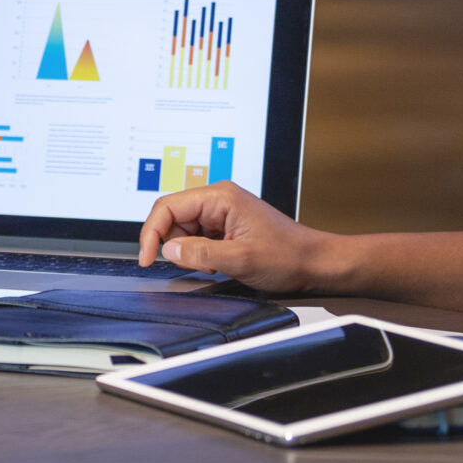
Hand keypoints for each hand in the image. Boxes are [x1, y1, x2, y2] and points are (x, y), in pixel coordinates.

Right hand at [137, 181, 331, 291]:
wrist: (315, 262)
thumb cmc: (289, 256)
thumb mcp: (241, 259)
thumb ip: (201, 254)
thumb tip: (168, 251)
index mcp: (220, 197)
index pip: (167, 207)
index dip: (151, 233)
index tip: (147, 259)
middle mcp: (218, 199)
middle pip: (172, 218)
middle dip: (174, 245)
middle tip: (192, 266)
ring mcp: (221, 212)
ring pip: (182, 230)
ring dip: (190, 251)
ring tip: (216, 264)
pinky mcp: (225, 225)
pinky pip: (196, 237)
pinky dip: (200, 254)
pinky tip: (219, 262)